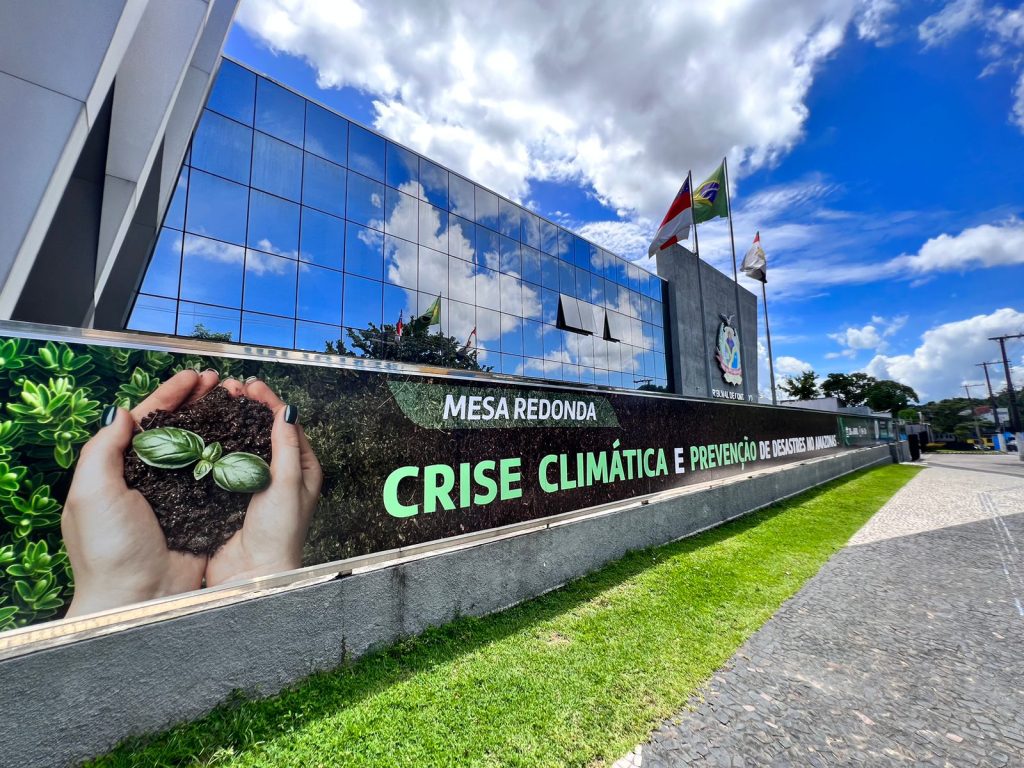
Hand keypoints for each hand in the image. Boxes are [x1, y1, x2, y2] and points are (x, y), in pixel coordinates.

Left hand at [63, 369, 218, 616]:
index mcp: (120, 471)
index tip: (195, 375)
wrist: (139, 599)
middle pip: (178, 429)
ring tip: (238, 402)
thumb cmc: (108, 550)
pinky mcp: (204, 513)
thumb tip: (125, 411)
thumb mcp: (91, 492)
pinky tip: (247, 438)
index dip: (171, 394)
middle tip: (222, 382)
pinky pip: (220, 477)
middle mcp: (151, 480)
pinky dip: (233, 454)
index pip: (148, 420)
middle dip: (199, 401)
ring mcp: (180, 496)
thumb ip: (103, 448)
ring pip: (202, 448)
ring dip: (219, 423)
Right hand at [205, 378, 321, 586]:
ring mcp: (252, 484)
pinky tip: (199, 432)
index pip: (286, 425)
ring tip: (215, 402)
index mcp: (301, 468)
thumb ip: (286, 447)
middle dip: (246, 407)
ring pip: (240, 443)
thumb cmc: (280, 533)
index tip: (252, 386)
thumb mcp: (287, 484)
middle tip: (229, 389)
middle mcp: (278, 474)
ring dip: (228, 422)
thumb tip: (287, 410)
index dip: (269, 402)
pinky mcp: (229, 496)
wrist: (255, 574)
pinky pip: (221, 464)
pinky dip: (212, 445)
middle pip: (261, 430)